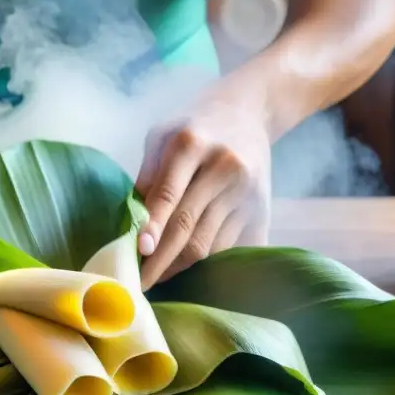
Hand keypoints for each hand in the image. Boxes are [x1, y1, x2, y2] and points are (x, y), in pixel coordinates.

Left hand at [136, 84, 271, 288]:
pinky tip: (186, 269)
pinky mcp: (262, 211)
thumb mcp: (162, 135)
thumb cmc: (193, 126)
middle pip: (188, 227)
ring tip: (157, 276)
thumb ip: (147, 176)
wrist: (250, 111)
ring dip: (179, 266)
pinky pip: (229, 249)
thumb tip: (132, 225)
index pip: (168, 194)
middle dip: (160, 261)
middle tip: (138, 283)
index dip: (152, 226)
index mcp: (192, 143)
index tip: (138, 252)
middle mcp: (224, 167)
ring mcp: (246, 192)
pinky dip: (204, 263)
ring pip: (208, 245)